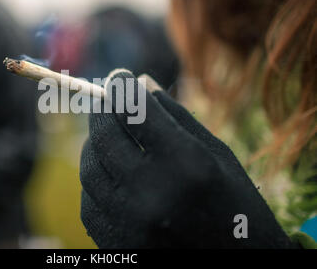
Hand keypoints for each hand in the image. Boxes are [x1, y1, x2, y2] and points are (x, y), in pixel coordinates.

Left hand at [80, 70, 295, 247]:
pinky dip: (97, 178)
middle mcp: (152, 194)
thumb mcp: (216, 153)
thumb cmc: (234, 204)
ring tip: (110, 133)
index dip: (122, 85)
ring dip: (95, 142)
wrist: (237, 263)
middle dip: (103, 109)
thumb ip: (175, 116)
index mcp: (185, 165)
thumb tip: (138, 84)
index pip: (135, 109)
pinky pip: (89, 199)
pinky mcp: (116, 243)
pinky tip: (113, 172)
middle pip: (105, 135)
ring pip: (89, 167)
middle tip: (108, 99)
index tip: (119, 77)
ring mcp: (129, 223)